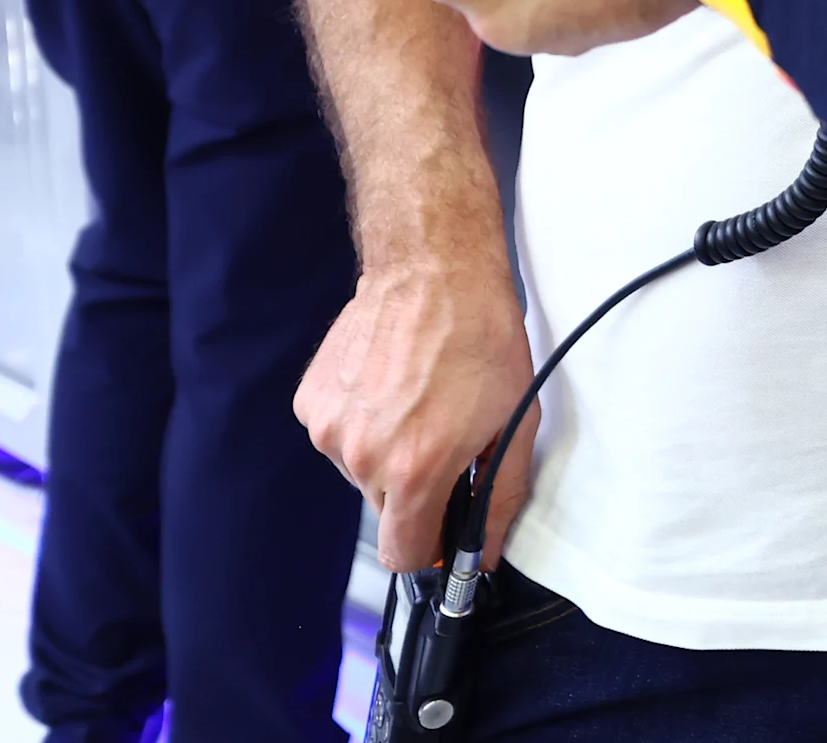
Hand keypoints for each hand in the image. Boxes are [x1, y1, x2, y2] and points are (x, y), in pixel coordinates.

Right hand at [295, 251, 538, 572]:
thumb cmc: (481, 338)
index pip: (402, 555)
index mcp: (414, 470)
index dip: (428, 546)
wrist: (433, 271)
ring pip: (360, 473)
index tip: (443, 528)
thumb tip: (485, 550)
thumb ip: (500, 496)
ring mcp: (329, 429)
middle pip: (385, 512)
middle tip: (443, 438)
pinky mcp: (311, 403)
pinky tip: (389, 386)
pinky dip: (362, 423)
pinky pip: (339, 437)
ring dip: (386, 453)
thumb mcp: (516, 422)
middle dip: (415, 490)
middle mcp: (362, 456)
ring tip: (418, 402)